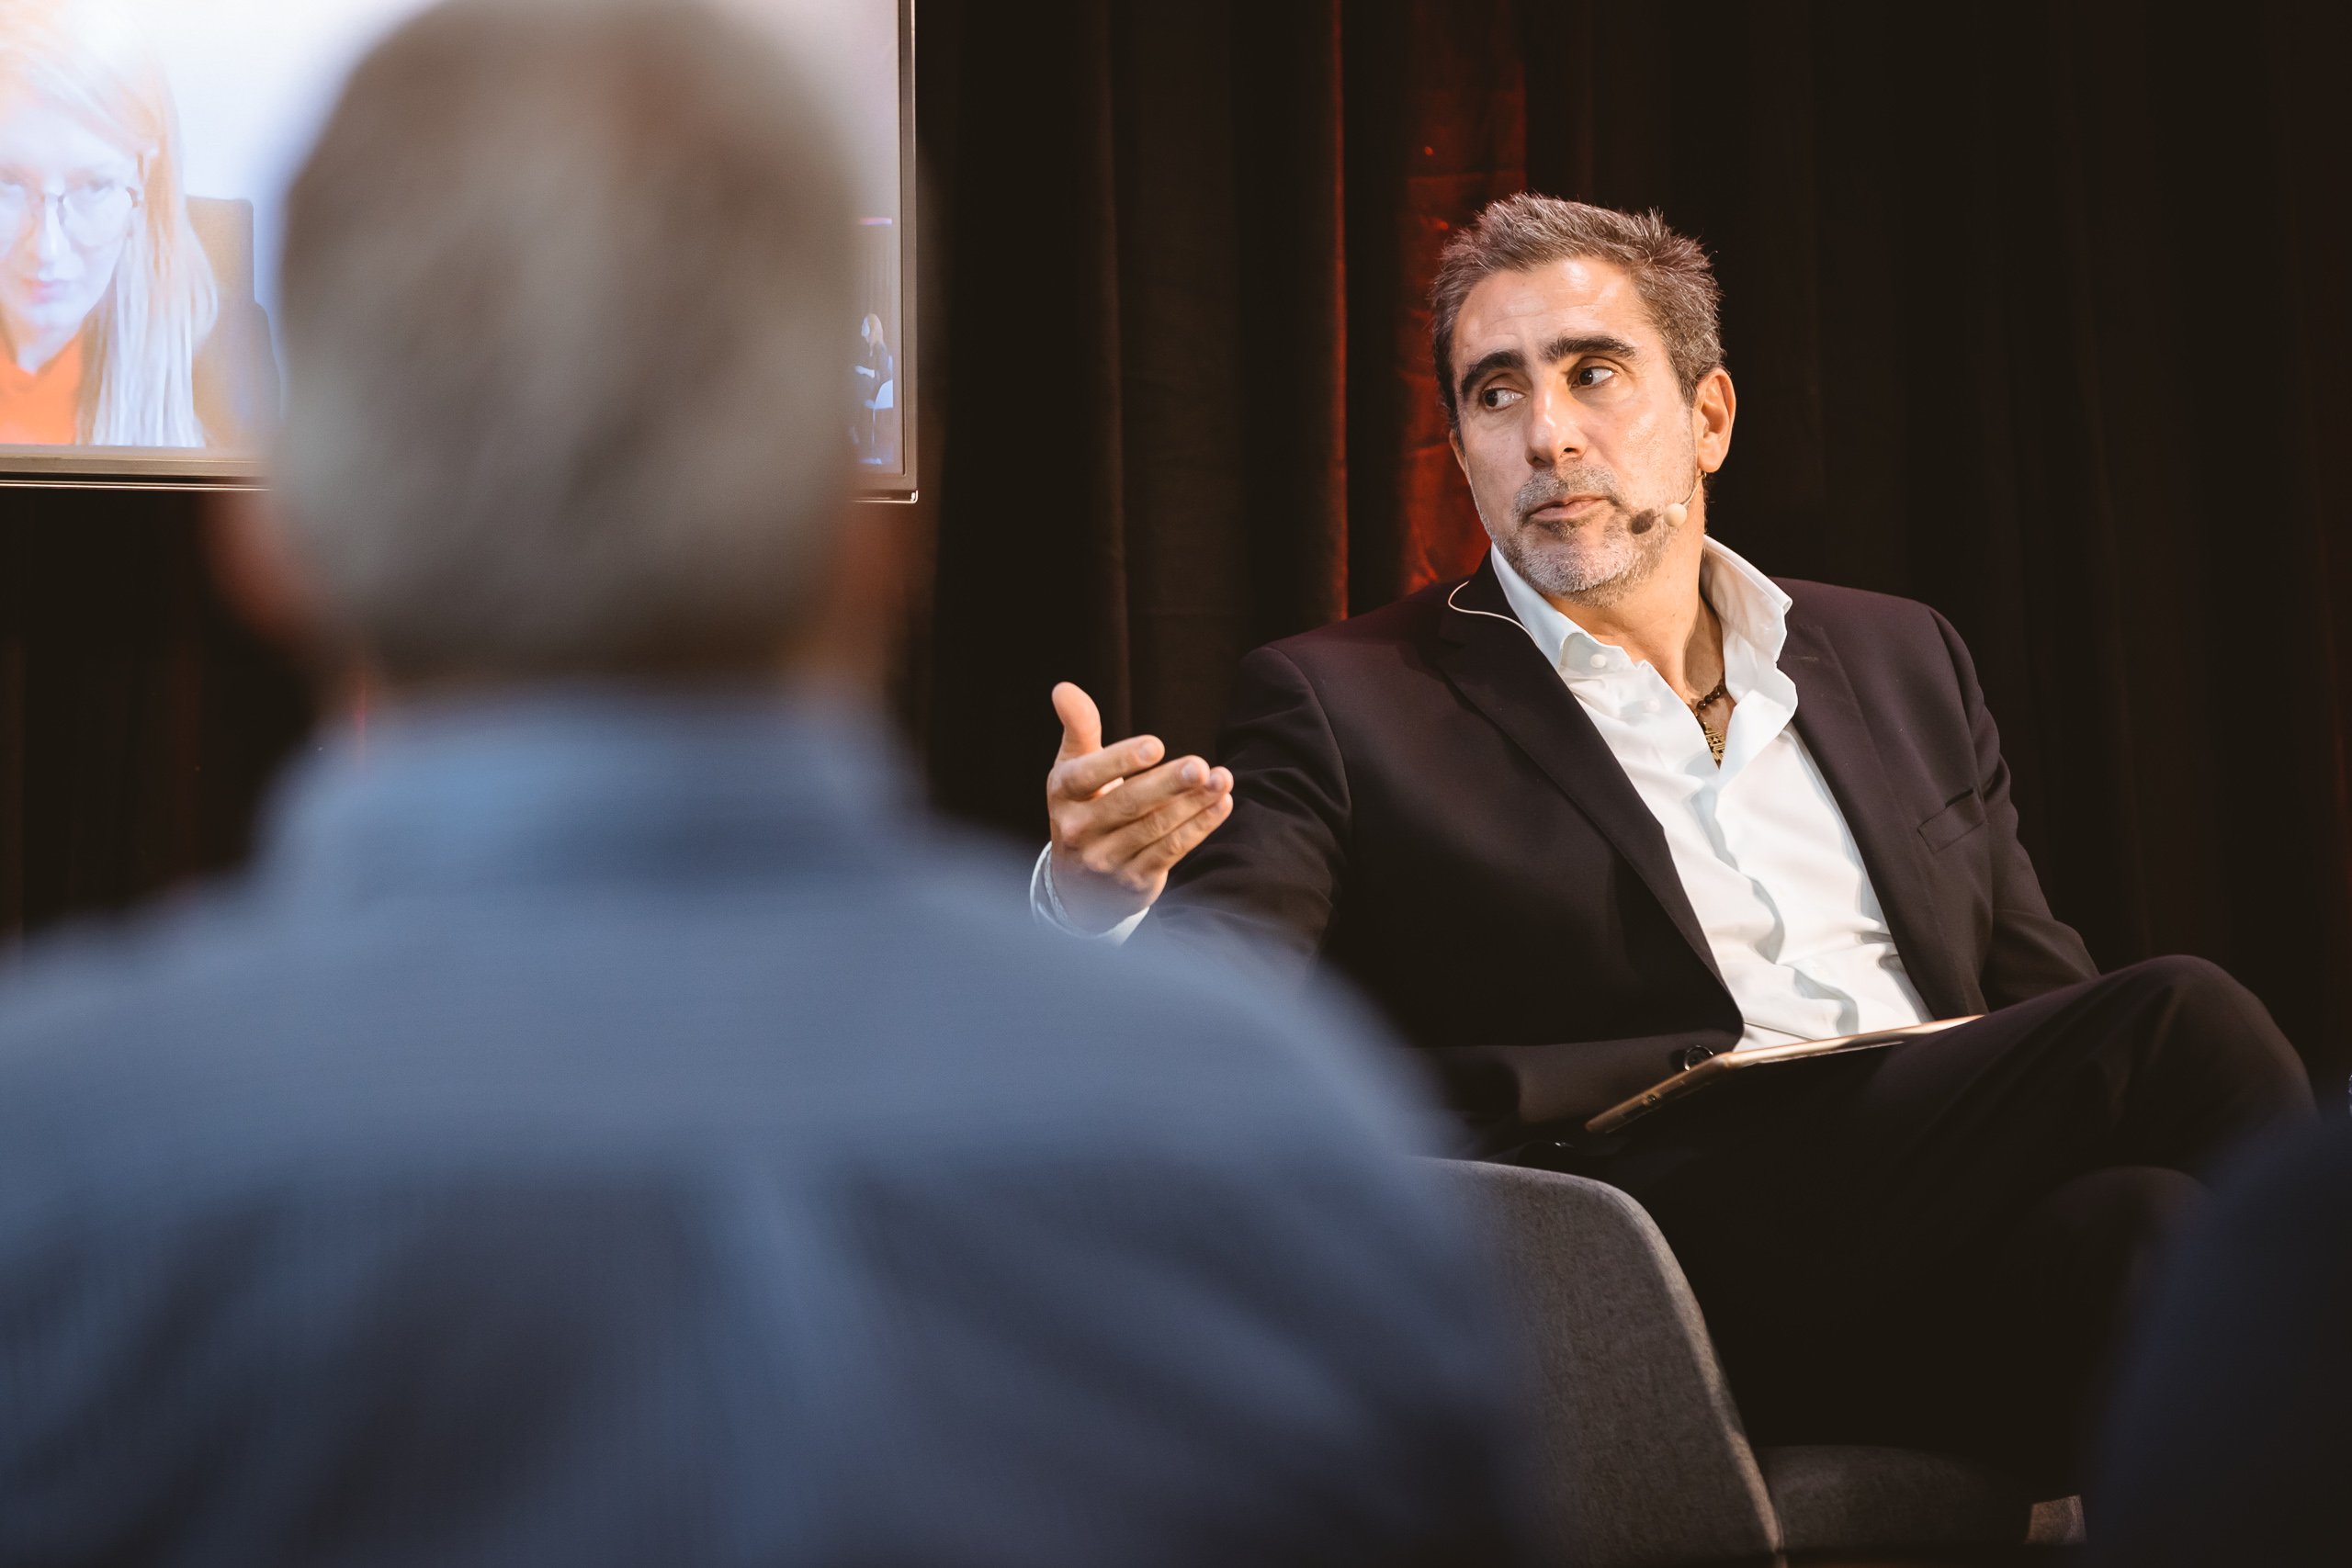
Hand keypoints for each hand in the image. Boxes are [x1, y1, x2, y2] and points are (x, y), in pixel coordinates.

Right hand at [1045, 682, 1233, 932]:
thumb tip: (1063, 687)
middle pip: (1128, 804)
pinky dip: (1199, 828)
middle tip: (1202, 765)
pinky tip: (1220, 804)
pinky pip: (1170, 852)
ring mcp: (1106, 860)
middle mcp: (1079, 830)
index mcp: (1062, 794)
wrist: (1079, 885)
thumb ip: (1078, 728)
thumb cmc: (1083, 808)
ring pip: (1155, 829)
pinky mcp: (1134, 881)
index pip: (1088, 776)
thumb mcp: (1073, 769)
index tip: (1156, 744)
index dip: (1121, 760)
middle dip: (1168, 784)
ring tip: (1222, 779)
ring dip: (1193, 804)